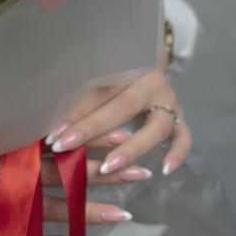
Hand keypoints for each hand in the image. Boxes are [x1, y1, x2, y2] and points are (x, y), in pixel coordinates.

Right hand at [0, 149, 150, 235]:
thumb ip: (12, 134)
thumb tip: (52, 126)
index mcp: (4, 150)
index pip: (57, 145)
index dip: (91, 144)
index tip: (123, 136)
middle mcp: (3, 179)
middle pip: (63, 179)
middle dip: (104, 176)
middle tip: (141, 172)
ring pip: (50, 213)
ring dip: (87, 214)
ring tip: (123, 214)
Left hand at [44, 68, 191, 176]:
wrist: (149, 64)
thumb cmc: (113, 76)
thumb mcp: (96, 82)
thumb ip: (79, 101)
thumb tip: (51, 126)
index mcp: (126, 69)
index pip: (96, 92)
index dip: (74, 115)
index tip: (53, 136)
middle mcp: (150, 84)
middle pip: (123, 107)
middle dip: (92, 130)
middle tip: (67, 148)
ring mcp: (169, 102)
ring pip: (155, 127)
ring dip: (131, 148)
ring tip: (109, 167)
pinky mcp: (180, 119)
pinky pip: (184, 138)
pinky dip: (177, 153)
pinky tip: (164, 170)